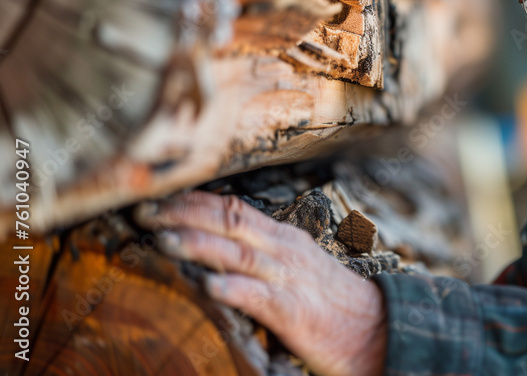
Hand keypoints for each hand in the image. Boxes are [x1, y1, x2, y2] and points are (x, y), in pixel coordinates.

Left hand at [134, 191, 386, 375]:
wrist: (380, 330)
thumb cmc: (333, 305)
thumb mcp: (298, 271)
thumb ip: (263, 259)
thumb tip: (217, 256)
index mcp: (283, 239)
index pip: (233, 209)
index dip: (193, 202)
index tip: (155, 199)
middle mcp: (284, 251)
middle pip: (229, 221)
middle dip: (184, 214)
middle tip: (142, 211)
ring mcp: (290, 279)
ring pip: (238, 252)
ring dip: (198, 244)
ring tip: (162, 240)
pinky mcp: (294, 312)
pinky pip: (259, 296)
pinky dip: (233, 288)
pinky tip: (206, 286)